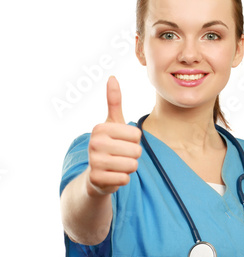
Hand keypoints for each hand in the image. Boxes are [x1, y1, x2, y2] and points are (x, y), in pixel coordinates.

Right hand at [86, 76, 141, 195]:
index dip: (134, 141)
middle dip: (133, 156)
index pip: (136, 135)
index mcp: (100, 128)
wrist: (95, 175)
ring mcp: (94, 161)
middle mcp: (94, 143)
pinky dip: (123, 179)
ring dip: (129, 168)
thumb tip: (112, 77)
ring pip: (132, 165)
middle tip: (120, 156)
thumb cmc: (108, 145)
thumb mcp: (112, 123)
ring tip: (118, 165)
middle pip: (136, 151)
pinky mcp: (97, 179)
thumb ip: (113, 102)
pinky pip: (125, 179)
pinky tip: (113, 176)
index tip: (122, 143)